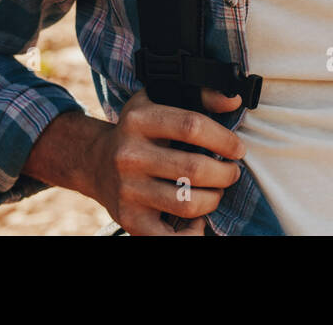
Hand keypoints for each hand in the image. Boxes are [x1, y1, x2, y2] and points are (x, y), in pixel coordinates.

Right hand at [88, 86, 246, 235]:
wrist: (95, 162)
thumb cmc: (139, 131)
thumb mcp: (159, 99)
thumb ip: (201, 94)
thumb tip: (234, 99)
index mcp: (139, 120)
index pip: (192, 126)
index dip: (224, 139)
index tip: (237, 149)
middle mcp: (129, 155)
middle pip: (194, 169)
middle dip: (225, 173)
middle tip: (231, 172)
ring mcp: (128, 190)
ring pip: (188, 203)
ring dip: (213, 199)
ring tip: (215, 191)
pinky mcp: (129, 218)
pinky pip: (170, 237)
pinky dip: (192, 232)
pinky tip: (197, 220)